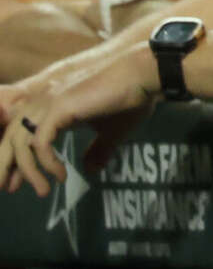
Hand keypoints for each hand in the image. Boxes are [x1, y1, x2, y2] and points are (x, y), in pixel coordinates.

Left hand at [0, 49, 157, 195]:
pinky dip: (46, 163)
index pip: (17, 133)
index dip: (13, 159)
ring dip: (28, 171)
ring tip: (43, 191)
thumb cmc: (130, 99)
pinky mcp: (58, 108)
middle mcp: (41, 101)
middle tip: (10, 189)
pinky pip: (40, 143)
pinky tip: (61, 175)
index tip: (15, 183)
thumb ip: (97, 149)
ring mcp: (48, 103)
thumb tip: (91, 170)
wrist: (142, 77)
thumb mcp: (110, 131)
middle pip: (9, 138)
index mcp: (49, 104)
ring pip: (20, 143)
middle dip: (5, 166)